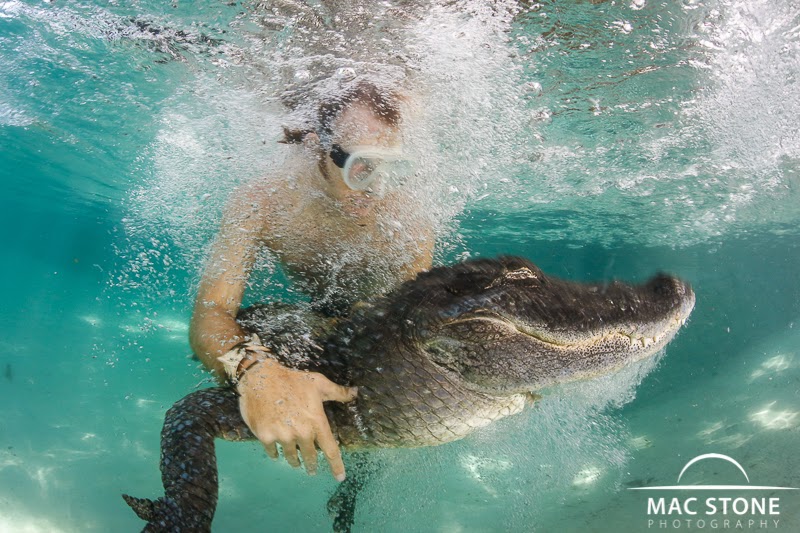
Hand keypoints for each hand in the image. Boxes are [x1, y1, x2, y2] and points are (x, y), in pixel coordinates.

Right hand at [237, 358, 357, 480]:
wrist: (261, 377)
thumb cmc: (292, 379)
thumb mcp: (318, 383)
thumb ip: (337, 392)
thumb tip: (355, 393)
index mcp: (316, 422)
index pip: (330, 449)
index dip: (336, 465)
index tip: (340, 477)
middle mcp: (301, 432)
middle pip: (310, 456)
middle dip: (312, 464)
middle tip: (311, 468)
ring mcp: (283, 436)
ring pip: (291, 456)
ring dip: (295, 460)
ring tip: (296, 462)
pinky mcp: (266, 436)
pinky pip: (273, 451)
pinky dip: (275, 452)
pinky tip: (276, 452)